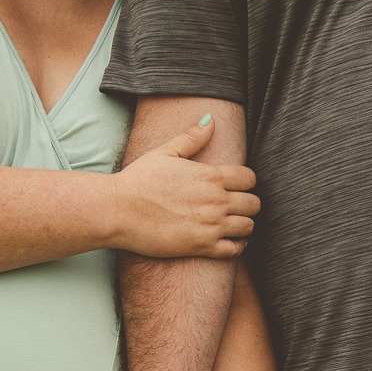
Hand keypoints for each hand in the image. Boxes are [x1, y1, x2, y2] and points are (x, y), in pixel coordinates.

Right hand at [112, 115, 259, 259]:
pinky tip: (227, 241)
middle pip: (254, 204)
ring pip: (248, 227)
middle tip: (236, 206)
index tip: (237, 186)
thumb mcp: (165, 152)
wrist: (117, 210)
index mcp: (211, 176)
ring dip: (243, 225)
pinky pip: (234, 250)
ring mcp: (211, 225)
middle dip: (248, 204)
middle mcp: (216, 200)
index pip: (250, 178)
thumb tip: (210, 119)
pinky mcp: (202, 247)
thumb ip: (191, 138)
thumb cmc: (138, 180)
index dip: (246, 182)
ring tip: (232, 224)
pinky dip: (236, 246)